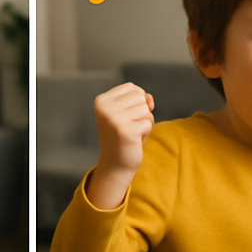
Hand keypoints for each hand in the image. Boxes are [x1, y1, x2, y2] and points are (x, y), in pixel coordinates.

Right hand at [86, 83, 154, 209]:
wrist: (115, 164)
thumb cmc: (123, 135)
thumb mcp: (129, 112)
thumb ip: (141, 100)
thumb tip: (150, 100)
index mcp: (101, 100)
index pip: (131, 87)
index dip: (136, 101)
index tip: (125, 116)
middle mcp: (105, 108)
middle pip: (140, 96)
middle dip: (141, 112)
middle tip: (129, 126)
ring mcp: (114, 119)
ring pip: (146, 109)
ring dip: (144, 122)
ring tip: (132, 133)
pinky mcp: (126, 131)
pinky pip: (148, 123)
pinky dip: (146, 132)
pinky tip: (134, 140)